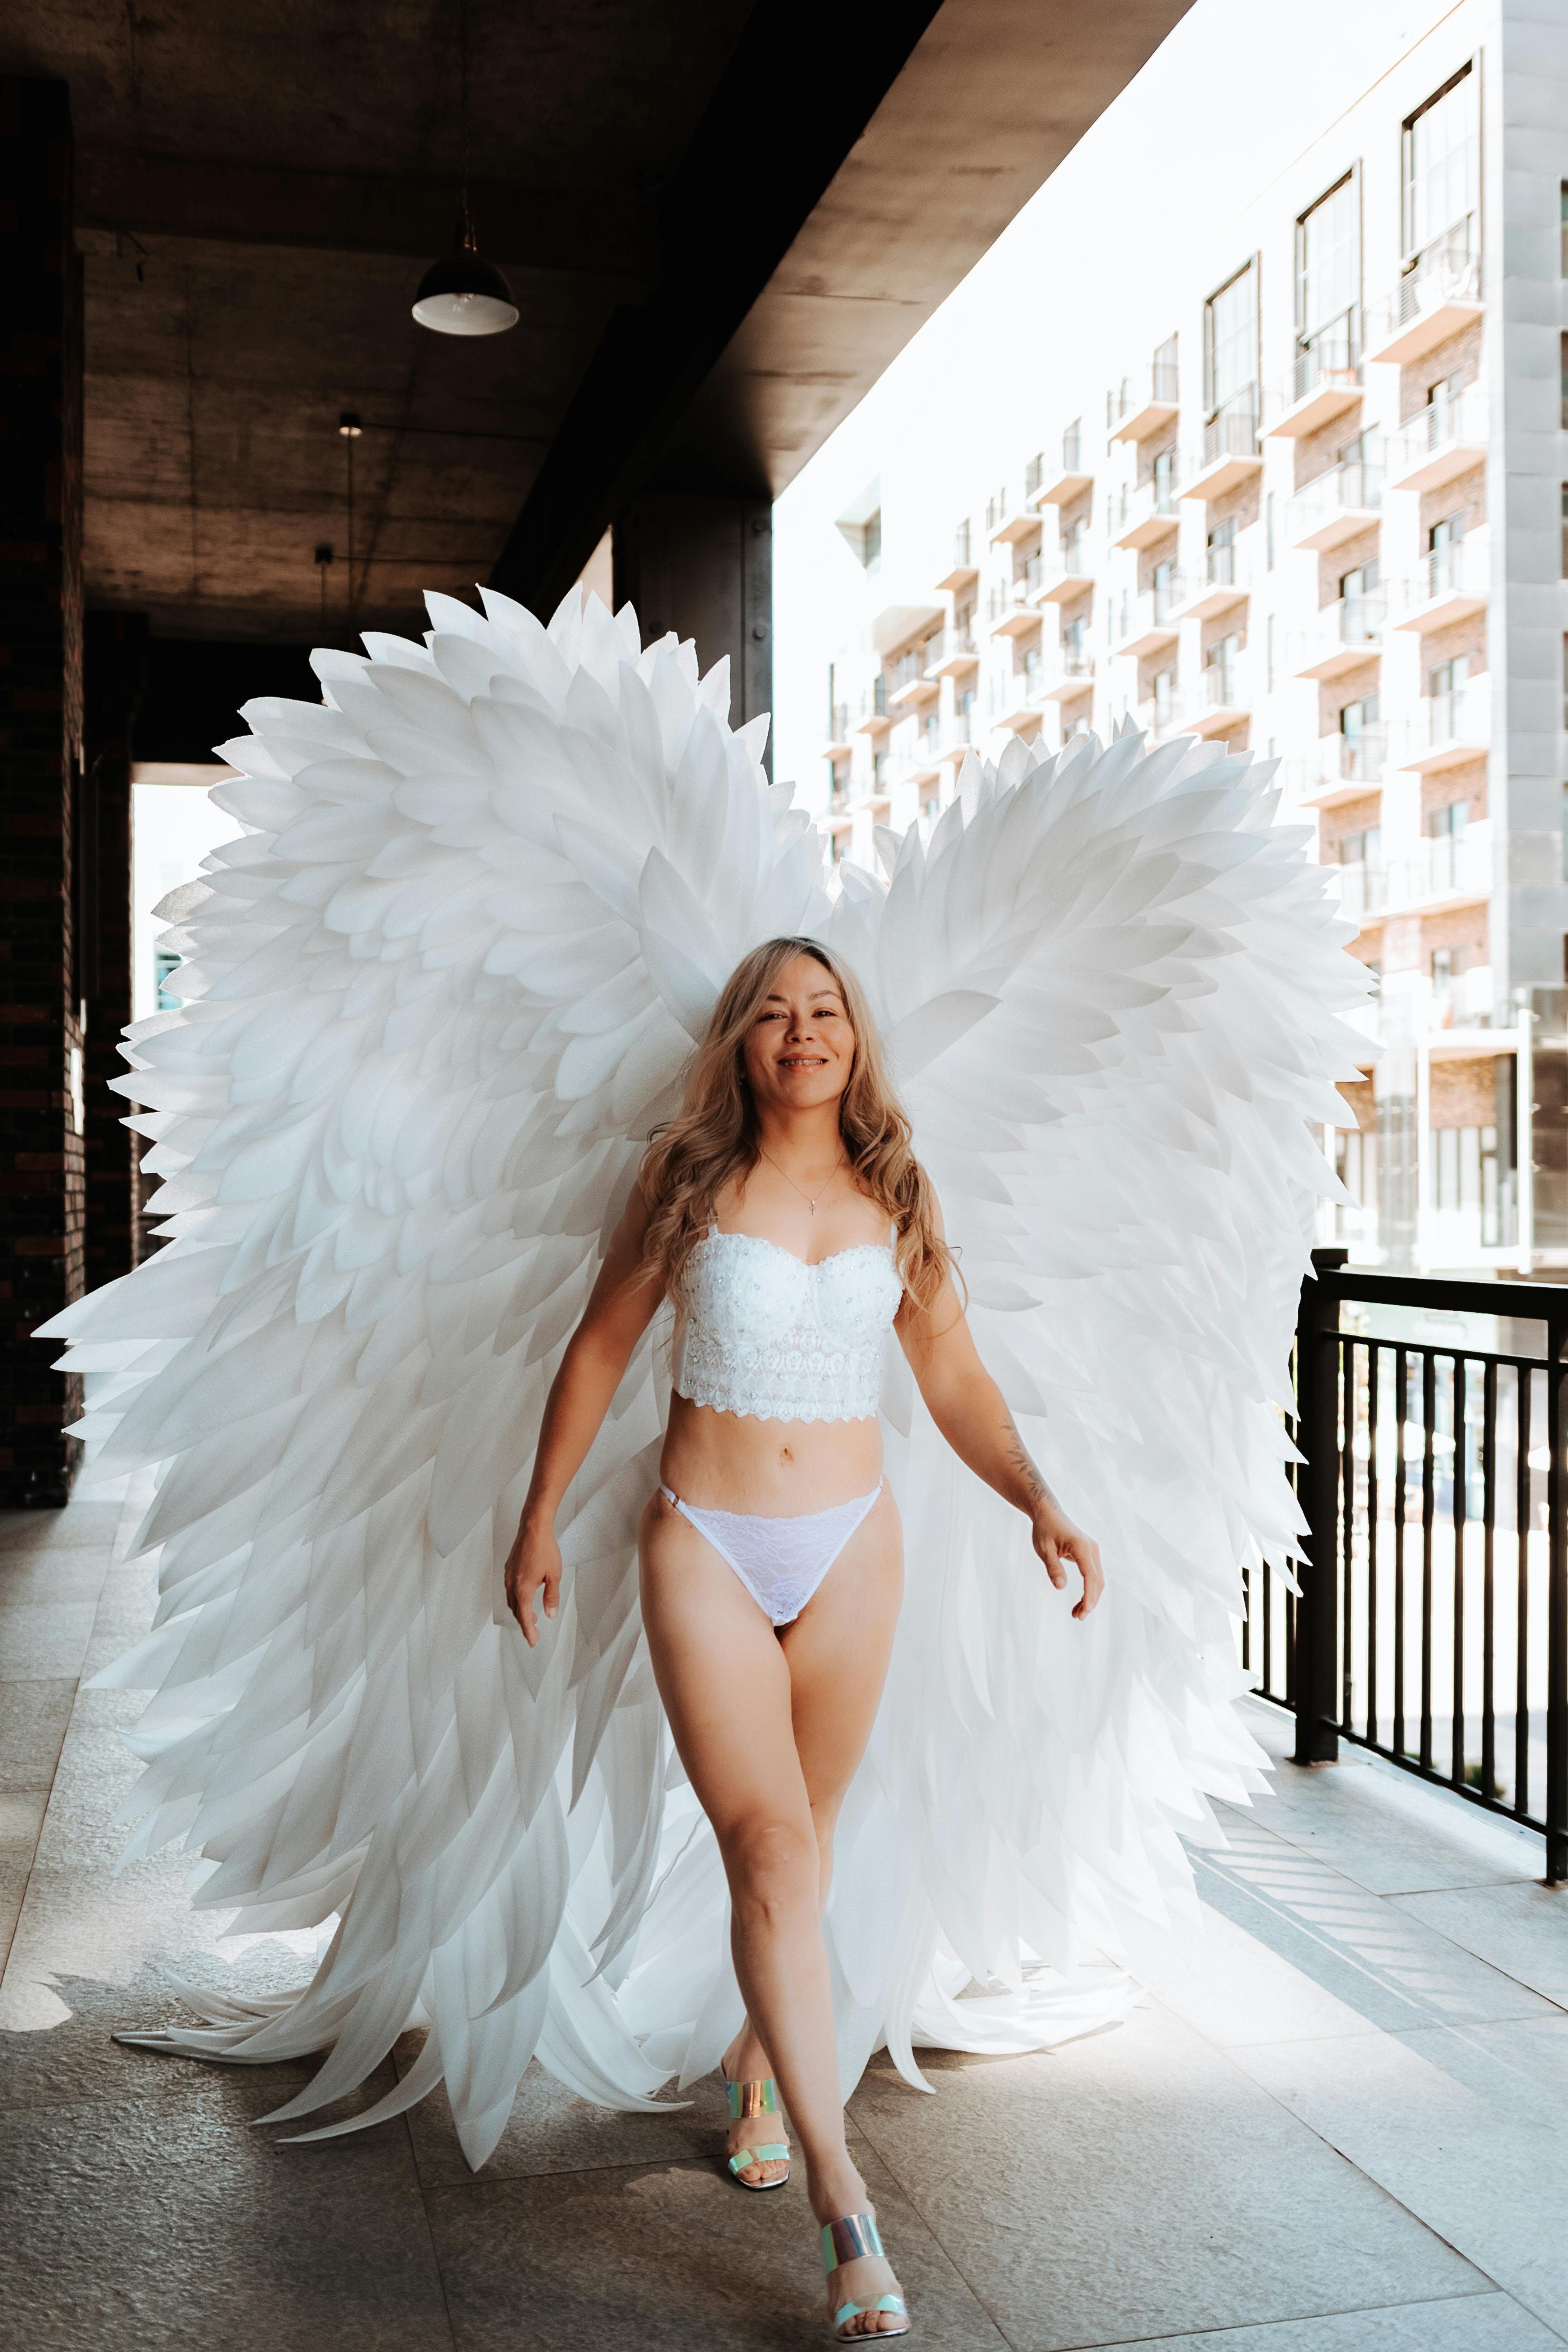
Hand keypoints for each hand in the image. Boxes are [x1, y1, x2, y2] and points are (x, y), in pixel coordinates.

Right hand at [504, 1515, 561, 1645]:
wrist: (533, 1528)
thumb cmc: (545, 1549)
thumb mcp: (554, 1576)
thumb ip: (551, 1597)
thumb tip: (550, 1615)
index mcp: (522, 1589)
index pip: (524, 1618)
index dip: (528, 1632)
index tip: (533, 1642)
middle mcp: (511, 1584)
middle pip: (516, 1611)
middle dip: (524, 1623)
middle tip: (534, 1631)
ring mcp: (508, 1576)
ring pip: (511, 1600)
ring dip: (520, 1611)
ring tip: (533, 1616)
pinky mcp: (509, 1568)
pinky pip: (510, 1589)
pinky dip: (517, 1598)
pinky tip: (527, 1595)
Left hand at [1032, 1504, 1103, 1619]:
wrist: (1048, 1513)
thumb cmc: (1044, 1530)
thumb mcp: (1043, 1550)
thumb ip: (1053, 1567)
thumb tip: (1060, 1587)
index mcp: (1081, 1547)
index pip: (1090, 1576)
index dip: (1089, 1595)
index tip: (1085, 1610)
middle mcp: (1092, 1549)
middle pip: (1098, 1581)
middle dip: (1090, 1601)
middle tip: (1078, 1617)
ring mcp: (1093, 1551)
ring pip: (1098, 1579)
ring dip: (1090, 1597)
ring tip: (1077, 1614)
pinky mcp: (1090, 1553)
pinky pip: (1094, 1575)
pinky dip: (1089, 1589)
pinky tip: (1080, 1601)